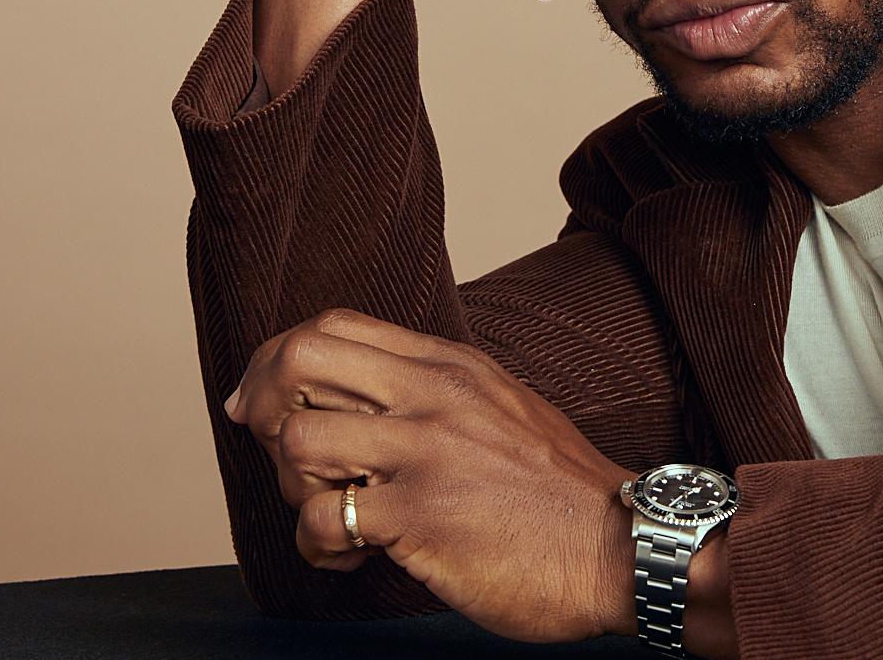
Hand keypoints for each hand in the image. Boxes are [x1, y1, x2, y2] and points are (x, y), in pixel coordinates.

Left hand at [223, 308, 635, 643]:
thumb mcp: (500, 407)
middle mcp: (434, 396)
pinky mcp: (421, 516)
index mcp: (451, 365)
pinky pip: (323, 518)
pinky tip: (350, 556)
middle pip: (299, 360)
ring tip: (329, 510)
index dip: (276, 360)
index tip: (260, 399)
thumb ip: (437, 393)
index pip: (332, 325)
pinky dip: (317, 544)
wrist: (622, 546)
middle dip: (261, 406)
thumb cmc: (558, 492)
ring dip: (293, 486)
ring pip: (298, 441)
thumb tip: (356, 398)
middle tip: (271, 447)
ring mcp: (426, 453)